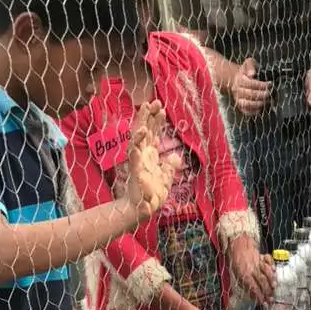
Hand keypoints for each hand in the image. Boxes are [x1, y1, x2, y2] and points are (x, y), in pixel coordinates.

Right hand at [125, 101, 181, 219]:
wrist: (144, 209)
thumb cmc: (153, 193)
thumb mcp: (166, 177)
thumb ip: (170, 166)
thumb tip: (176, 158)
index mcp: (149, 154)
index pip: (152, 133)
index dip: (156, 120)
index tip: (161, 107)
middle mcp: (142, 154)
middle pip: (144, 130)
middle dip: (149, 116)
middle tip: (155, 101)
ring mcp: (137, 161)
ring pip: (137, 138)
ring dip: (141, 123)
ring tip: (147, 109)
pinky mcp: (134, 170)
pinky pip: (134, 155)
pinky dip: (136, 144)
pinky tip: (141, 133)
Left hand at [229, 235, 274, 303]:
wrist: (238, 246)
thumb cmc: (238, 264)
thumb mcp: (238, 277)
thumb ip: (246, 286)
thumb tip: (254, 297)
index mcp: (244, 275)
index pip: (253, 287)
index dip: (259, 296)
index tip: (264, 303)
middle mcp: (251, 268)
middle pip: (261, 280)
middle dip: (267, 291)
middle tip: (271, 298)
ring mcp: (258, 262)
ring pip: (266, 271)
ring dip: (271, 279)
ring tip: (274, 287)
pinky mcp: (262, 256)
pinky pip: (268, 259)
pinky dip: (272, 265)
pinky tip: (274, 270)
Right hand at [231, 58, 271, 115]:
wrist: (235, 79)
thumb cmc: (245, 71)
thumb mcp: (248, 63)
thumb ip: (250, 66)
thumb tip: (252, 74)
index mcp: (239, 79)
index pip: (251, 83)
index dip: (261, 85)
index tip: (270, 84)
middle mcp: (237, 90)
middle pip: (250, 94)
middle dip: (262, 94)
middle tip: (269, 93)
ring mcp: (238, 99)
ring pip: (247, 104)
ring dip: (258, 104)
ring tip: (266, 101)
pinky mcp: (240, 106)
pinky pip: (245, 111)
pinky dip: (253, 112)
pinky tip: (260, 109)